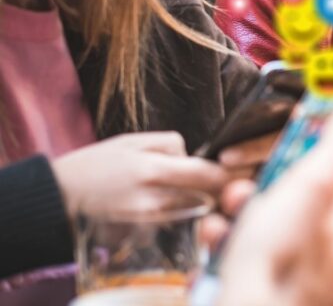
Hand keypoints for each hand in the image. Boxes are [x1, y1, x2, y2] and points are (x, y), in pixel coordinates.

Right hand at [52, 132, 227, 218]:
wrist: (58, 197)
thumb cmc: (94, 164)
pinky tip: (161, 201)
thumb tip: (193, 155)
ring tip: (181, 186)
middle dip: (213, 187)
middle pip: (204, 195)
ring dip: (195, 198)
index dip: (224, 172)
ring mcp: (148, 220)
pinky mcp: (141, 233)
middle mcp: (153, 199)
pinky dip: (174, 211)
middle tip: (216, 177)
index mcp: (152, 169)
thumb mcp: (130, 141)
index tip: (232, 168)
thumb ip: (168, 144)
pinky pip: (171, 220)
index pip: (206, 174)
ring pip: (190, 208)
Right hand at [217, 99, 332, 305]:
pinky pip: (241, 265)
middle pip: (287, 206)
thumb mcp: (309, 189)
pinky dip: (223, 254)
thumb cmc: (276, 262)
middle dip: (254, 195)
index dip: (289, 163)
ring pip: (260, 235)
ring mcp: (293, 281)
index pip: (321, 180)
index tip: (264, 156)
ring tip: (219, 229)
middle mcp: (325, 259)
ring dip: (233, 223)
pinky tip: (212, 254)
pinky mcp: (263, 296)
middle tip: (234, 195)